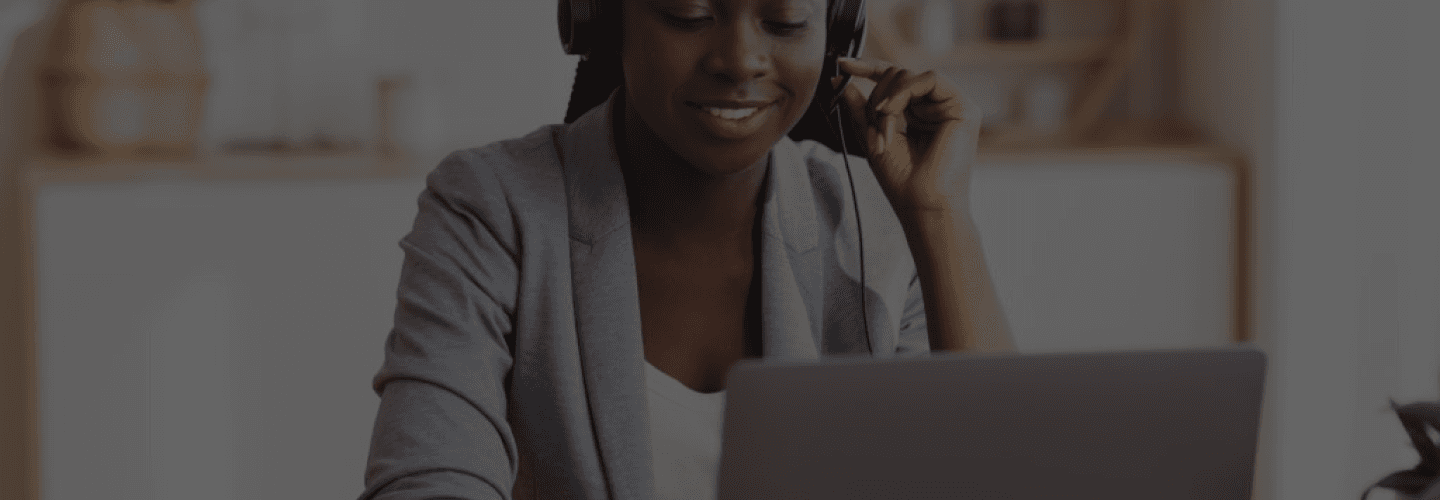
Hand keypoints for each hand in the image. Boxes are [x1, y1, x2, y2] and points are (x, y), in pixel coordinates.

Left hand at [836, 58, 982, 213]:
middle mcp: (937, 107)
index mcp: (919, 114)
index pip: (894, 81)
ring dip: (887, 99)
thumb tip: (841, 79)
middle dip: (875, 96)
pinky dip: (903, 92)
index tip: (843, 64)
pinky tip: (890, 111)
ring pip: (910, 76)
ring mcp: (952, 106)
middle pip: (898, 75)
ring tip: (882, 126)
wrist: (924, 207)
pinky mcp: (964, 107)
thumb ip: (860, 109)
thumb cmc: (902, 182)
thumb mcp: (872, 138)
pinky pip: (929, 78)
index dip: (868, 68)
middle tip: (872, 123)